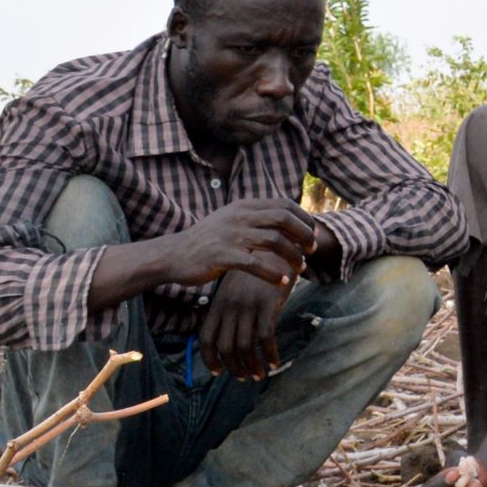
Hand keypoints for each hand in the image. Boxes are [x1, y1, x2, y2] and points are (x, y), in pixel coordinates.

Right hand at [161, 198, 318, 287]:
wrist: (173, 254)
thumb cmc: (207, 241)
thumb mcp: (231, 220)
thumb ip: (255, 217)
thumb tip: (285, 219)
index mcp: (244, 206)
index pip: (284, 204)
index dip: (304, 219)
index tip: (312, 234)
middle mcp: (239, 216)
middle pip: (284, 219)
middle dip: (304, 235)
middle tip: (312, 250)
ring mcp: (231, 234)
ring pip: (275, 241)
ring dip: (293, 256)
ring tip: (300, 268)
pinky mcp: (223, 255)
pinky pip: (256, 264)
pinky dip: (274, 274)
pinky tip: (282, 282)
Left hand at [198, 268, 290, 379]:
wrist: (276, 246)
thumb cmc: (256, 272)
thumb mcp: (234, 288)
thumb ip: (228, 309)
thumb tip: (227, 335)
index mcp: (218, 304)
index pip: (206, 338)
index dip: (210, 359)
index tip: (218, 372)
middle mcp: (230, 307)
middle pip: (226, 347)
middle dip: (234, 368)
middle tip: (245, 377)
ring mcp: (248, 306)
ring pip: (245, 346)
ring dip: (253, 365)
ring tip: (261, 374)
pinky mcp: (268, 305)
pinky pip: (266, 337)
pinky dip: (270, 353)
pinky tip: (275, 361)